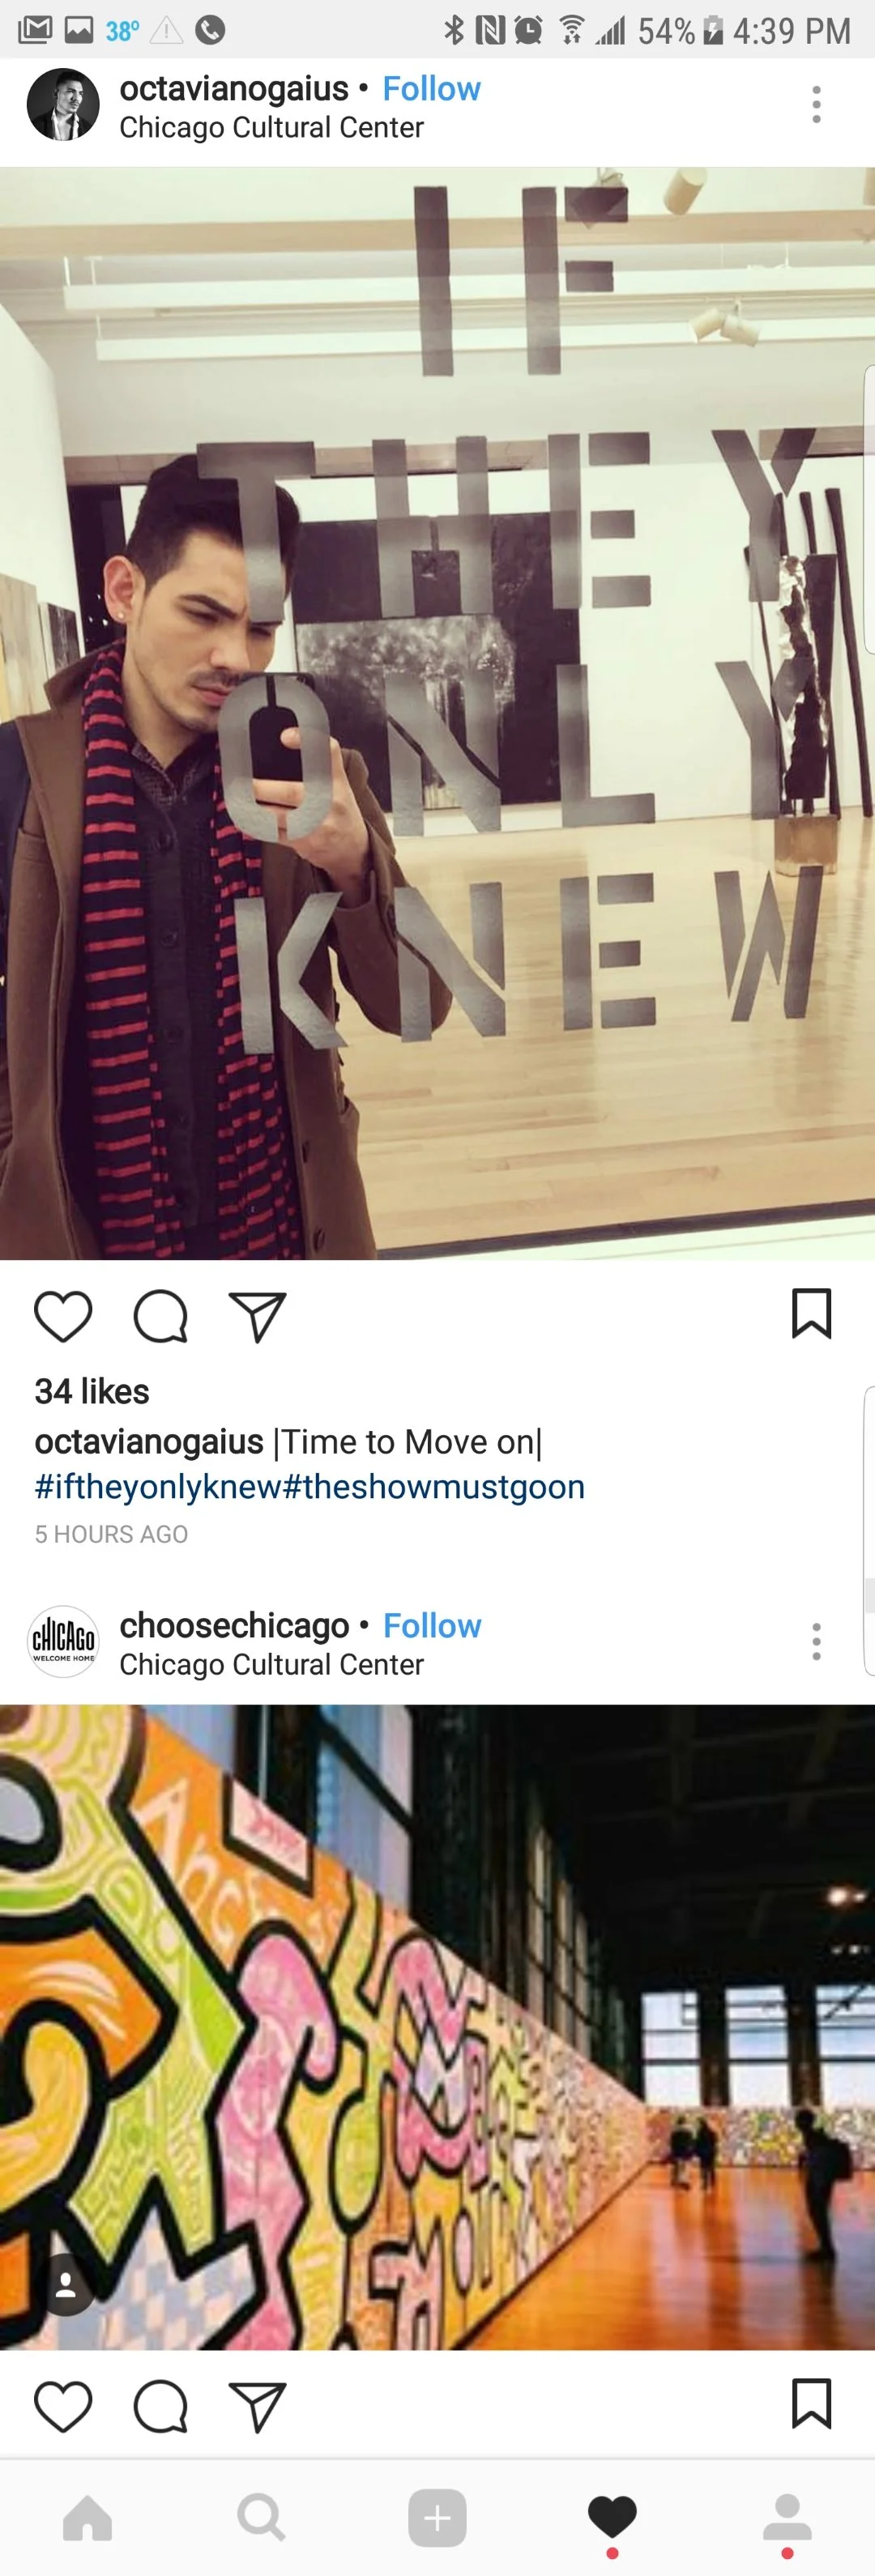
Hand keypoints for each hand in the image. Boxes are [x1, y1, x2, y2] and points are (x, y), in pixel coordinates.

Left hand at [252, 727, 369, 904]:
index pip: (328, 753)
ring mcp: (318, 826)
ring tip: (237, 800)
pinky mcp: (306, 844)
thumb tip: (281, 743)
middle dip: (264, 788)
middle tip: (244, 783)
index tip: (285, 736)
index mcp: (338, 781)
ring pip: (279, 817)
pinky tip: (244, 819)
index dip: (307, 741)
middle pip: (292, 792)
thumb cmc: (339, 809)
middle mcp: (330, 802)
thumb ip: (318, 766)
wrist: (353, 849)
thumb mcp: (338, 784)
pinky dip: (257, 826)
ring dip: (254, 809)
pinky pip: (275, 835)